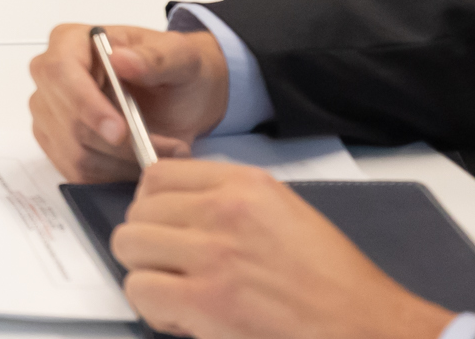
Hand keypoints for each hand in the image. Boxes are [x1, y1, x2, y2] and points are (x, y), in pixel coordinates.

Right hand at [29, 23, 229, 181]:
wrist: (180, 97)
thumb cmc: (176, 70)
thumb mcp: (180, 57)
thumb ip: (154, 57)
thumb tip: (120, 59)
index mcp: (70, 41)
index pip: (60, 72)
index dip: (85, 104)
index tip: (120, 132)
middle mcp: (50, 75)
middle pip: (67, 120)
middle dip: (117, 145)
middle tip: (166, 148)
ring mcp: (48, 111)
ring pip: (74, 151)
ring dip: (123, 163)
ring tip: (161, 153)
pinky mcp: (56, 143)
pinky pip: (77, 172)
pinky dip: (113, 175)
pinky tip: (139, 162)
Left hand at [112, 161, 451, 338]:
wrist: (370, 328)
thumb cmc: (336, 284)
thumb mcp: (286, 214)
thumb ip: (231, 203)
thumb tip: (178, 210)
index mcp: (245, 186)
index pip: (158, 175)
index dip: (152, 205)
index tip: (162, 225)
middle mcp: (224, 211)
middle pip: (137, 211)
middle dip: (149, 243)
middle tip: (175, 269)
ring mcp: (212, 254)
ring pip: (129, 246)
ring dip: (147, 273)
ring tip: (179, 293)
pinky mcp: (206, 300)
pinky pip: (140, 290)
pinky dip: (154, 309)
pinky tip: (185, 318)